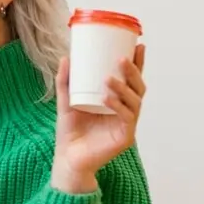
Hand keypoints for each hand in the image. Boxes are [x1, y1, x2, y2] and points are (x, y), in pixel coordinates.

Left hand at [51, 45, 145, 193]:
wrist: (68, 158)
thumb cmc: (70, 132)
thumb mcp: (66, 101)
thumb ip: (65, 82)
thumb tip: (65, 57)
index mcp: (117, 101)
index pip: (131, 79)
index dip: (138, 63)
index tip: (138, 45)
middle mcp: (126, 111)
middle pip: (138, 88)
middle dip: (133, 72)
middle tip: (122, 59)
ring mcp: (127, 124)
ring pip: (135, 101)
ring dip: (124, 87)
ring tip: (109, 78)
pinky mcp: (125, 137)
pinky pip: (127, 118)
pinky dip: (118, 106)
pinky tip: (107, 98)